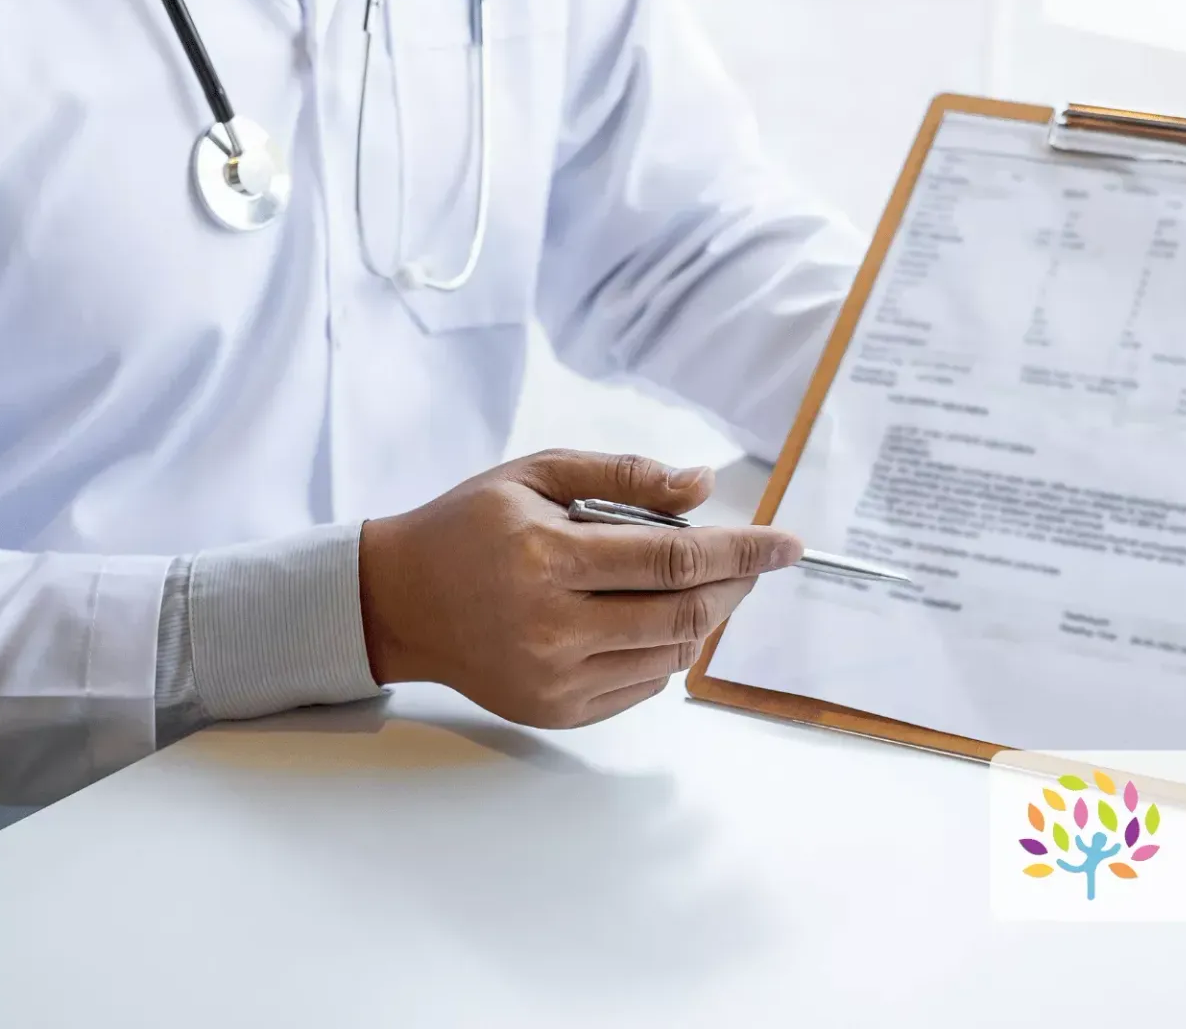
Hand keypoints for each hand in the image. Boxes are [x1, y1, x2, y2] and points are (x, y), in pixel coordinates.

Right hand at [358, 450, 802, 729]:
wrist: (397, 603)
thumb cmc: (467, 528)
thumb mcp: (535, 474)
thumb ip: (622, 476)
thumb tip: (703, 487)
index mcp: (546, 557)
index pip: (675, 559)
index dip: (744, 550)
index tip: (789, 542)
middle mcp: (552, 626)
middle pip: (685, 613)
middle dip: (738, 585)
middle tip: (755, 563)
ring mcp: (555, 678)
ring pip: (672, 652)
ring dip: (706, 618)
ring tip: (705, 585)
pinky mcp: (556, 711)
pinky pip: (644, 684)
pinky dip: (667, 649)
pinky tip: (653, 619)